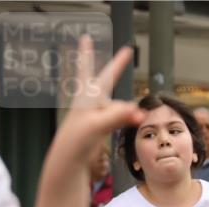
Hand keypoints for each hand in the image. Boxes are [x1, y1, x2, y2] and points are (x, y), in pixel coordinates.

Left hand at [57, 37, 143, 160]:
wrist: (70, 160)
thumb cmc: (77, 140)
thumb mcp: (98, 125)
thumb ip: (118, 116)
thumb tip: (138, 112)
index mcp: (89, 96)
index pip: (97, 71)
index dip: (101, 56)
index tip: (105, 42)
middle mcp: (93, 101)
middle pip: (107, 81)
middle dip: (115, 68)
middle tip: (126, 52)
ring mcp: (97, 113)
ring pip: (118, 105)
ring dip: (126, 110)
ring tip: (131, 119)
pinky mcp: (101, 126)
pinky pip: (119, 116)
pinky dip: (128, 118)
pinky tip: (133, 122)